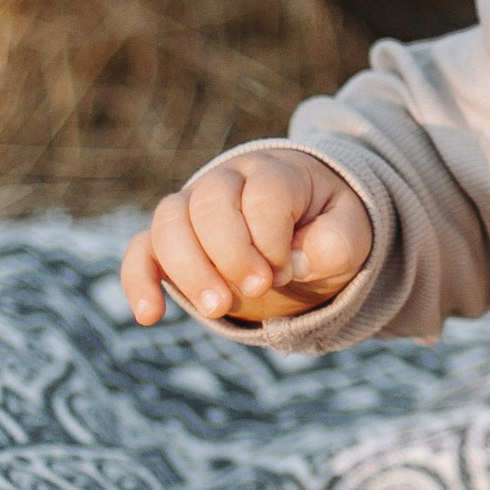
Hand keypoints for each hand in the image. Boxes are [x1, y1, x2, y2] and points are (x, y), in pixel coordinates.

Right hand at [120, 153, 372, 327]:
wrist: (300, 232)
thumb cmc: (325, 231)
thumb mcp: (350, 235)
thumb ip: (338, 243)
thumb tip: (295, 261)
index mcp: (275, 174)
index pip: (263, 196)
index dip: (273, 239)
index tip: (288, 269)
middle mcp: (227, 181)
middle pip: (209, 203)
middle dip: (230, 253)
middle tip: (257, 290)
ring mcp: (192, 208)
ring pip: (169, 223)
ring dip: (189, 269)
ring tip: (216, 310)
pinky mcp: (170, 242)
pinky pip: (140, 251)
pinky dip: (138, 281)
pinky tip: (150, 315)